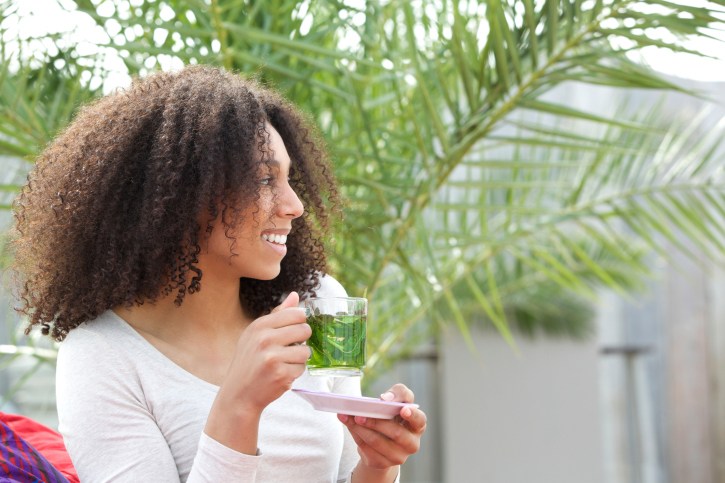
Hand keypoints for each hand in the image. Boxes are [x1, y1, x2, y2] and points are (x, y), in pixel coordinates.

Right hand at [219, 291, 310, 413]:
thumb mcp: (256, 334)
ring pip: (306, 351)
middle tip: (289, 349)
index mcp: (259, 326)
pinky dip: (294, 373)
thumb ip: (277, 315)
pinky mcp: (281, 375)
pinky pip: (302, 368)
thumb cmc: (249, 362)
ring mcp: (273, 357)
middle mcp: (265, 339)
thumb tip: (295, 295)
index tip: (293, 331)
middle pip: (305, 330)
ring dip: (299, 359)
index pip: (296, 313)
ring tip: (283, 363)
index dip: (300, 323)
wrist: (238, 394)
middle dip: (302, 340)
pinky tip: (280, 375)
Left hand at [338, 383, 426, 472]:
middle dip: (376, 422)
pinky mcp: (382, 463)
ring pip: (377, 442)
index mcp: (418, 425)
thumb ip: (397, 394)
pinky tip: (348, 424)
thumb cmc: (393, 414)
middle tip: (359, 415)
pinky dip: (355, 434)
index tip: (403, 409)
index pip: (419, 420)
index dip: (412, 415)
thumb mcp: (398, 400)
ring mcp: (398, 456)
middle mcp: (412, 444)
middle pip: (396, 433)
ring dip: (360, 428)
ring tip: (348, 417)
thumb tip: (385, 398)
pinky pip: (366, 449)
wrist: (384, 439)